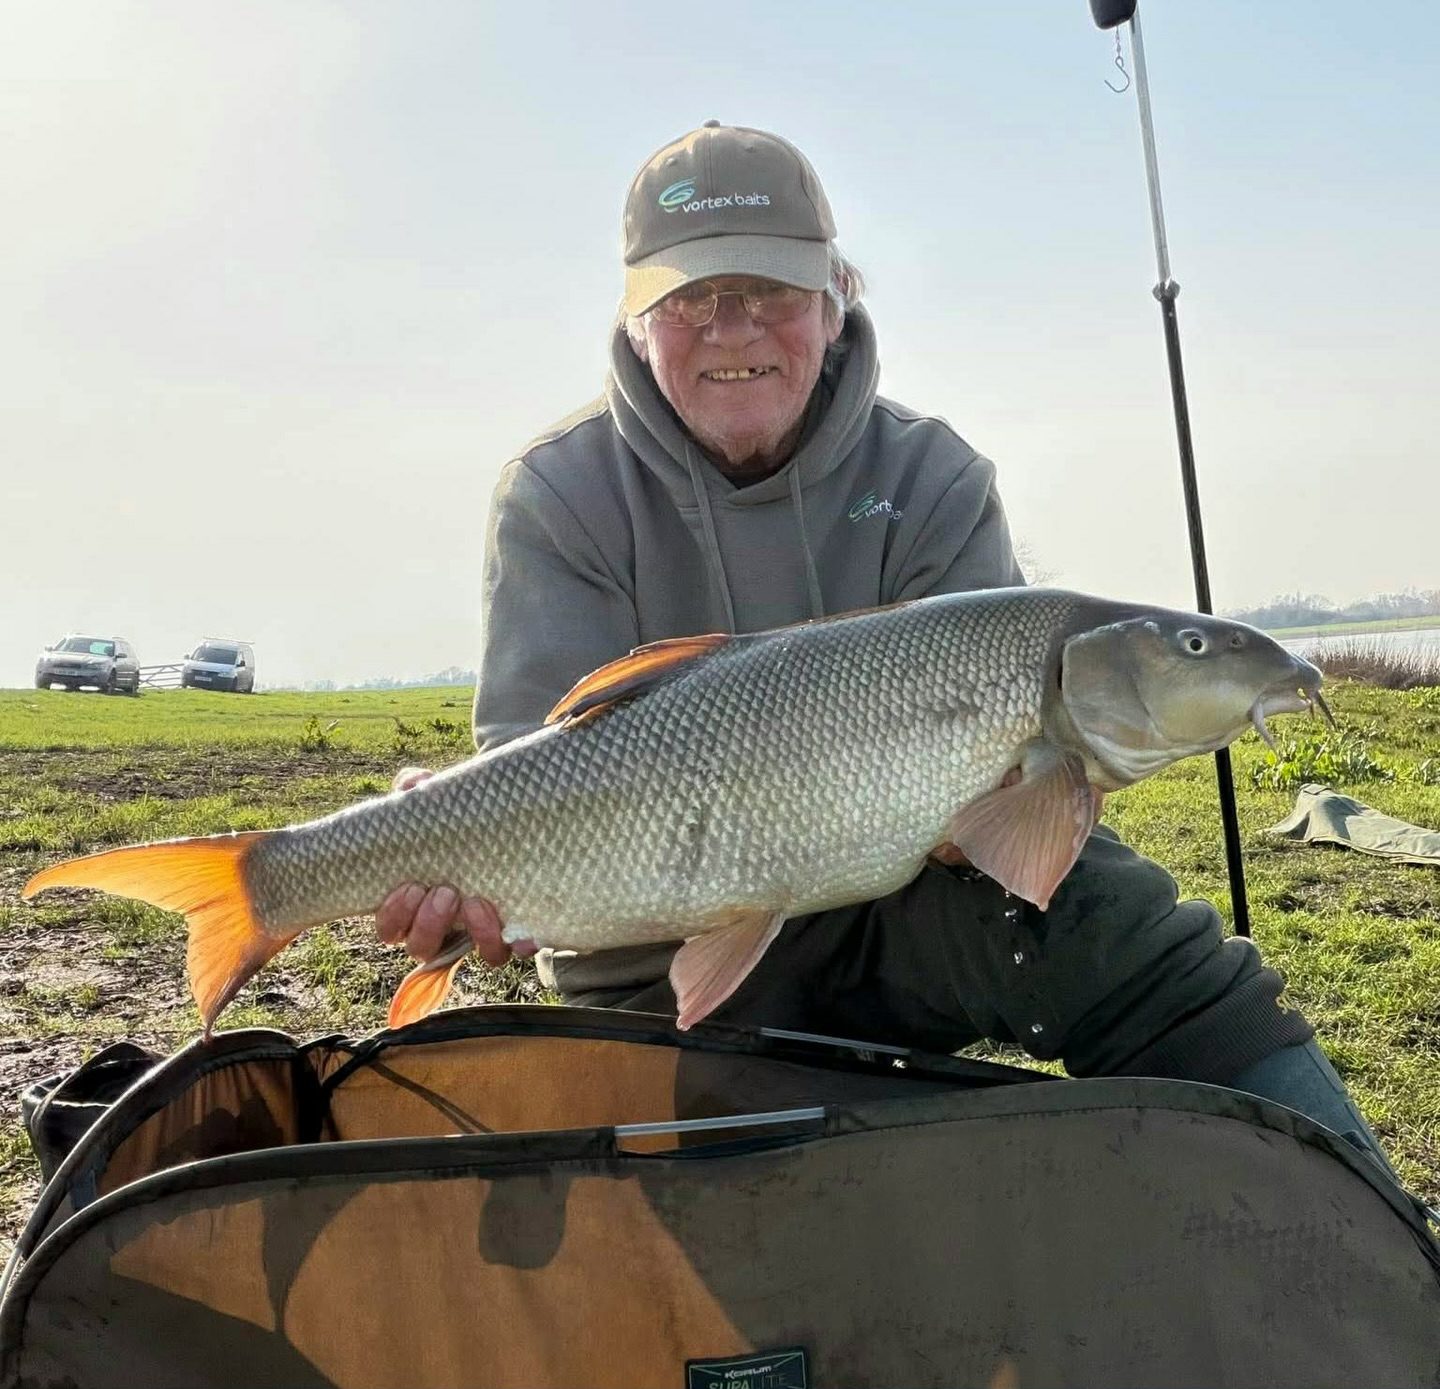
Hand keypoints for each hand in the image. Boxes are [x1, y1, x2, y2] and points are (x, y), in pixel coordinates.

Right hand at [375, 767, 536, 965]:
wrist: (503, 824)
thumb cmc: (455, 822)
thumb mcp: (435, 805)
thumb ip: (416, 790)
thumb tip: (411, 786)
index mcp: (412, 904)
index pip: (390, 928)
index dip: (394, 915)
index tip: (411, 885)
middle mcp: (442, 927)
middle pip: (421, 946)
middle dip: (429, 923)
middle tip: (445, 891)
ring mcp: (476, 933)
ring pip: (470, 953)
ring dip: (473, 933)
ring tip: (476, 900)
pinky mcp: (512, 931)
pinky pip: (514, 950)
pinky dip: (519, 944)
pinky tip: (522, 933)